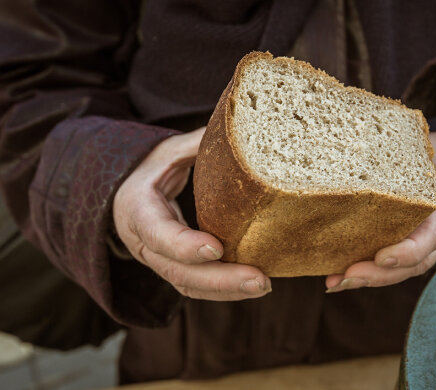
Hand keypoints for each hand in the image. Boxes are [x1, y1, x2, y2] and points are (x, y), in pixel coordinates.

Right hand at [113, 127, 271, 300]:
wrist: (123, 194)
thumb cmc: (149, 169)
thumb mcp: (167, 150)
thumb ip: (197, 144)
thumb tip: (241, 128)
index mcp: (137, 209)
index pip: (157, 233)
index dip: (184, 245)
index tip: (217, 248)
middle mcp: (143, 243)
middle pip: (178, 271)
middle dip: (220, 280)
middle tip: (261, 281)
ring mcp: (157, 261)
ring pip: (188, 286)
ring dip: (227, 291)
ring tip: (264, 285)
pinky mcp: (172, 270)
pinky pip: (195, 288)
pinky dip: (223, 291)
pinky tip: (253, 286)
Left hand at [325, 132, 435, 291]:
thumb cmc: (432, 157)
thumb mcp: (426, 154)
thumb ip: (408, 159)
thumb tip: (362, 150)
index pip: (431, 238)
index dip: (407, 252)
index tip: (382, 256)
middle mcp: (434, 234)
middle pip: (412, 265)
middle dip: (378, 275)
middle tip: (347, 276)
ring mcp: (421, 244)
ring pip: (398, 270)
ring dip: (365, 279)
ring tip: (334, 283)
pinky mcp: (403, 245)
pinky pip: (386, 265)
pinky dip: (361, 272)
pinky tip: (334, 277)